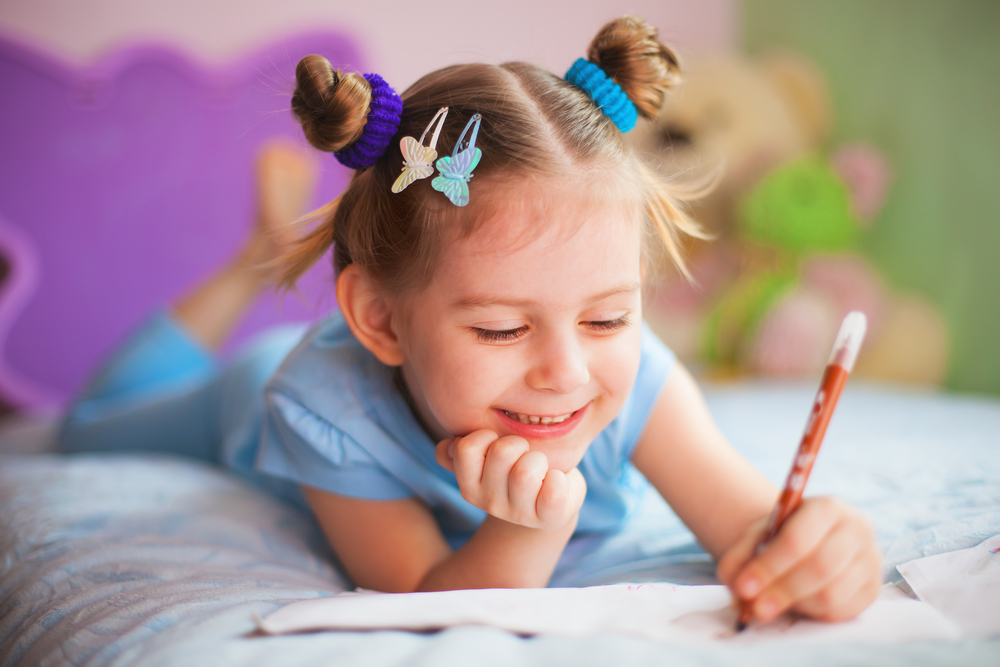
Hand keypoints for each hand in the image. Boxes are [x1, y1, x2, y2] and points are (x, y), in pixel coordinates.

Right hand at [435, 430, 585, 529]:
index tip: (496, 442)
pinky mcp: (549, 518)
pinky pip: (553, 492)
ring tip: (539, 466)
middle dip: (518, 443)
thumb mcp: (487, 455)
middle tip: (524, 452)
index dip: (485, 435)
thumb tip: (447, 446)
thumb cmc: (516, 466)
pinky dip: (559, 479)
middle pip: (501, 453)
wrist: (551, 497)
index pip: (466, 448)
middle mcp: (490, 503)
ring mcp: (520, 514)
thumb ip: (461, 450)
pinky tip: (555, 480)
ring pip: (526, 472)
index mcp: (470, 486)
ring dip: (538, 460)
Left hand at [716, 497, 881, 623]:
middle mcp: (857, 530)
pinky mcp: (872, 590)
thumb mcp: (756, 537)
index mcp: (827, 507)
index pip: (798, 540)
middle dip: (782, 590)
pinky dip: (813, 614)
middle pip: (819, 567)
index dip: (769, 567)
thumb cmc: (779, 537)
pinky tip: (796, 605)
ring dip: (796, 604)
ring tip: (771, 605)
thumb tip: (740, 589)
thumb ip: (740, 557)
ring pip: (831, 593)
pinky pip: (842, 611)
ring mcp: (870, 561)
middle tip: (755, 607)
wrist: (808, 541)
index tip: (744, 587)